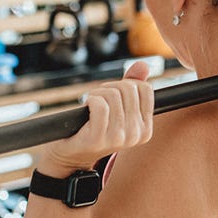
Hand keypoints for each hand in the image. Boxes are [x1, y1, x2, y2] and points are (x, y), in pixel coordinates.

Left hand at [39, 61, 153, 174]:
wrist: (72, 152)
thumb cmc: (96, 127)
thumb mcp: (119, 108)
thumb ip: (133, 86)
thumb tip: (143, 65)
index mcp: (145, 129)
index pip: (145, 89)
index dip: (127, 84)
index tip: (115, 95)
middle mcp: (136, 135)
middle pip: (128, 89)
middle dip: (110, 87)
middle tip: (100, 100)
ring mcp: (118, 138)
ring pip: (113, 95)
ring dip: (98, 93)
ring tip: (92, 106)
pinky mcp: (98, 138)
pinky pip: (99, 104)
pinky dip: (90, 100)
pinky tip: (87, 109)